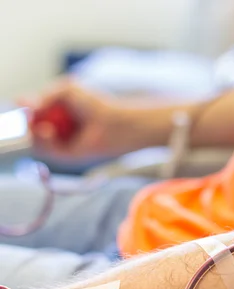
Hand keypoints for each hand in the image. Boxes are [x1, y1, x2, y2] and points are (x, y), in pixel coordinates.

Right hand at [19, 79, 144, 162]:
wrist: (114, 122)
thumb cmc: (96, 105)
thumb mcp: (66, 90)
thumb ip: (44, 95)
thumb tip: (22, 103)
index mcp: (55, 113)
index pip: (31, 114)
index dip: (26, 111)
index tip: (25, 105)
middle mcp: (56, 129)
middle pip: (28, 128)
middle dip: (26, 122)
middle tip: (30, 115)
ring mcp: (60, 144)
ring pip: (33, 141)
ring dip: (33, 131)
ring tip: (42, 124)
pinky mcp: (65, 156)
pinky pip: (44, 151)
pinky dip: (42, 140)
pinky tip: (47, 131)